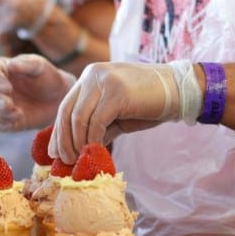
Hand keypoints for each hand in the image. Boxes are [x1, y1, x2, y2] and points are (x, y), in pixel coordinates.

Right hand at [0, 54, 74, 131]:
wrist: (57, 98)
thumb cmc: (47, 77)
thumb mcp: (40, 66)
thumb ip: (26, 64)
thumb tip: (10, 65)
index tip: (8, 88)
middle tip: (9, 104)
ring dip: (0, 114)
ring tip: (19, 113)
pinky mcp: (3, 120)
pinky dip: (4, 125)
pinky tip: (18, 120)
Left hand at [49, 62, 181, 163]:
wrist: (179, 91)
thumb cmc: (148, 104)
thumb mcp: (117, 115)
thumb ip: (96, 126)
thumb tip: (75, 150)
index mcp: (90, 76)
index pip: (66, 105)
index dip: (58, 131)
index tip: (55, 153)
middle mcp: (93, 74)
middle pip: (67, 111)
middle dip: (63, 140)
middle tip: (65, 161)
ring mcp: (104, 81)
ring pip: (79, 118)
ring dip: (77, 143)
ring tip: (80, 160)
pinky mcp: (116, 92)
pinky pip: (96, 121)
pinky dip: (93, 139)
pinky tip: (96, 151)